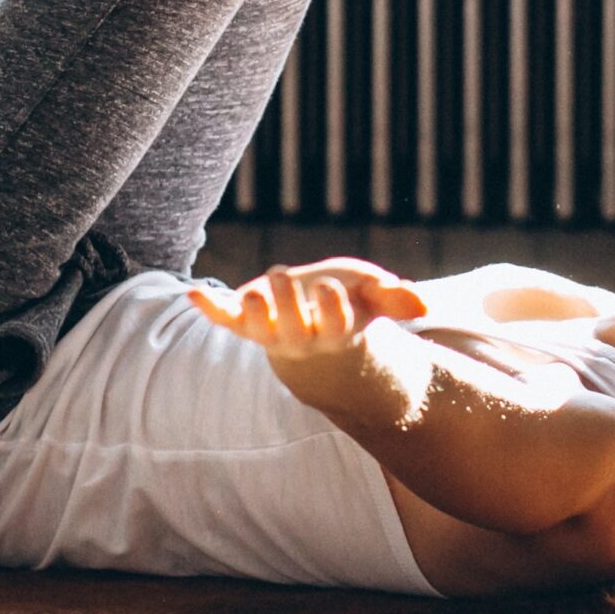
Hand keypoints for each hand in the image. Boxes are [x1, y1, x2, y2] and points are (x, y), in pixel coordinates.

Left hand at [190, 260, 430, 364]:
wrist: (316, 334)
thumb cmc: (349, 306)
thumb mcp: (373, 298)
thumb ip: (395, 299)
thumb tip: (421, 303)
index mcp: (336, 331)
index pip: (335, 324)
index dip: (332, 309)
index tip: (330, 290)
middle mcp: (301, 338)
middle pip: (291, 329)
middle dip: (286, 304)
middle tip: (280, 275)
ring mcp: (270, 332)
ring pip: (257, 329)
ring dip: (251, 314)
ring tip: (251, 293)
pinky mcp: (245, 322)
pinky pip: (225, 320)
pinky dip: (209, 308)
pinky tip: (192, 293)